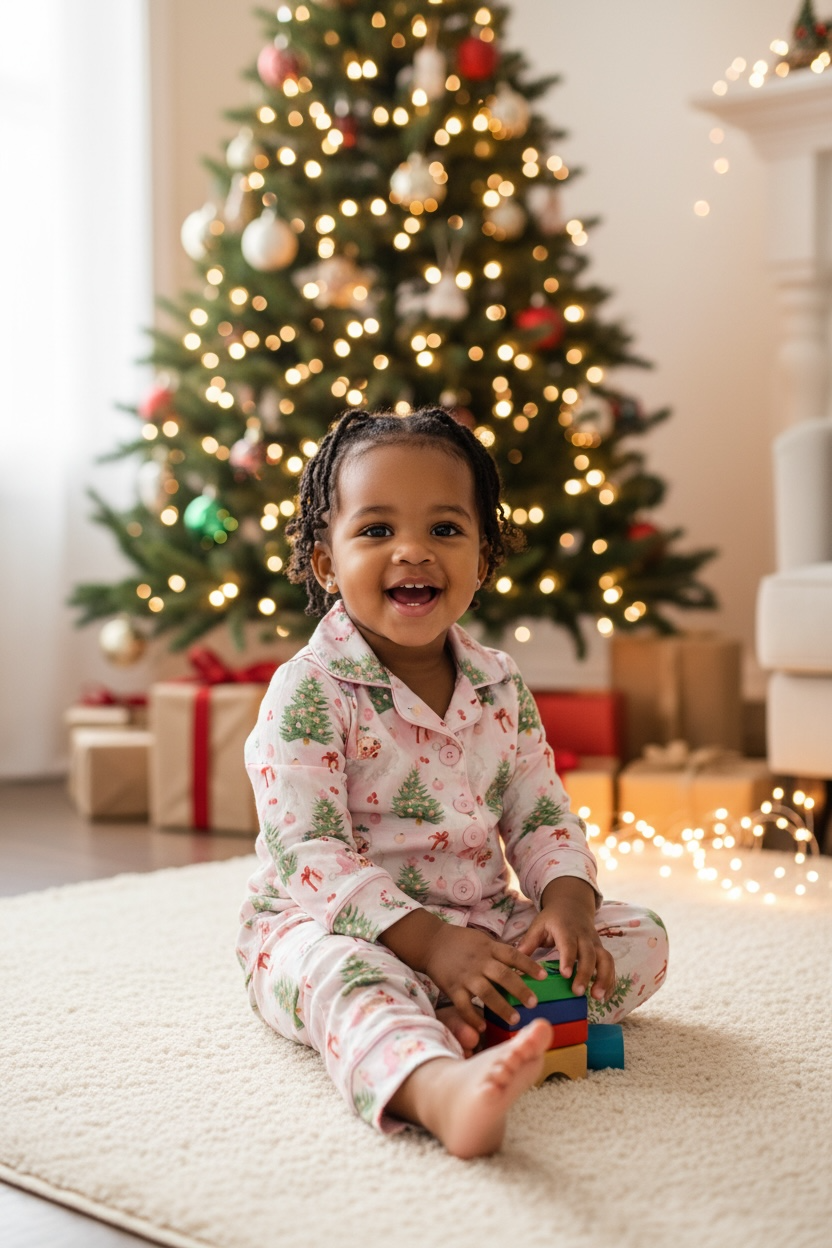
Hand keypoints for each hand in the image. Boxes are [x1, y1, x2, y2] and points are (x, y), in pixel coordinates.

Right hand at [421, 924, 546, 1032]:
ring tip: (515, 1019)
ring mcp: (466, 976)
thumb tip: (521, 966)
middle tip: (534, 1003)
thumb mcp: (482, 941)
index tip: (544, 976)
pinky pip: (464, 1005)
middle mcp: (480, 962)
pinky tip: (483, 1027)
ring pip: (486, 992)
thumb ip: (499, 953)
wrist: (432, 942)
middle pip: (503, 975)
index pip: (513, 955)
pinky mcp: (453, 988)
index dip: (529, 965)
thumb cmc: (461, 942)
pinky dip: (473, 1017)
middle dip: (520, 990)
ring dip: (501, 1007)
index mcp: (489, 949)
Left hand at [514, 877, 615, 1001]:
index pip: (569, 943)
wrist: (572, 904)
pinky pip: (610, 965)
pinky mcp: (601, 950)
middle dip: (585, 974)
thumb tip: (517, 959)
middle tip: (577, 992)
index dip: (568, 958)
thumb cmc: (553, 918)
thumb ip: (529, 941)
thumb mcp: (539, 924)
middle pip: (589, 954)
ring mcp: (595, 943)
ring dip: (604, 978)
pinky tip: (605, 997)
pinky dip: (610, 981)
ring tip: (598, 997)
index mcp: (566, 929)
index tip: (565, 975)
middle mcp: (584, 936)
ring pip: (605, 960)